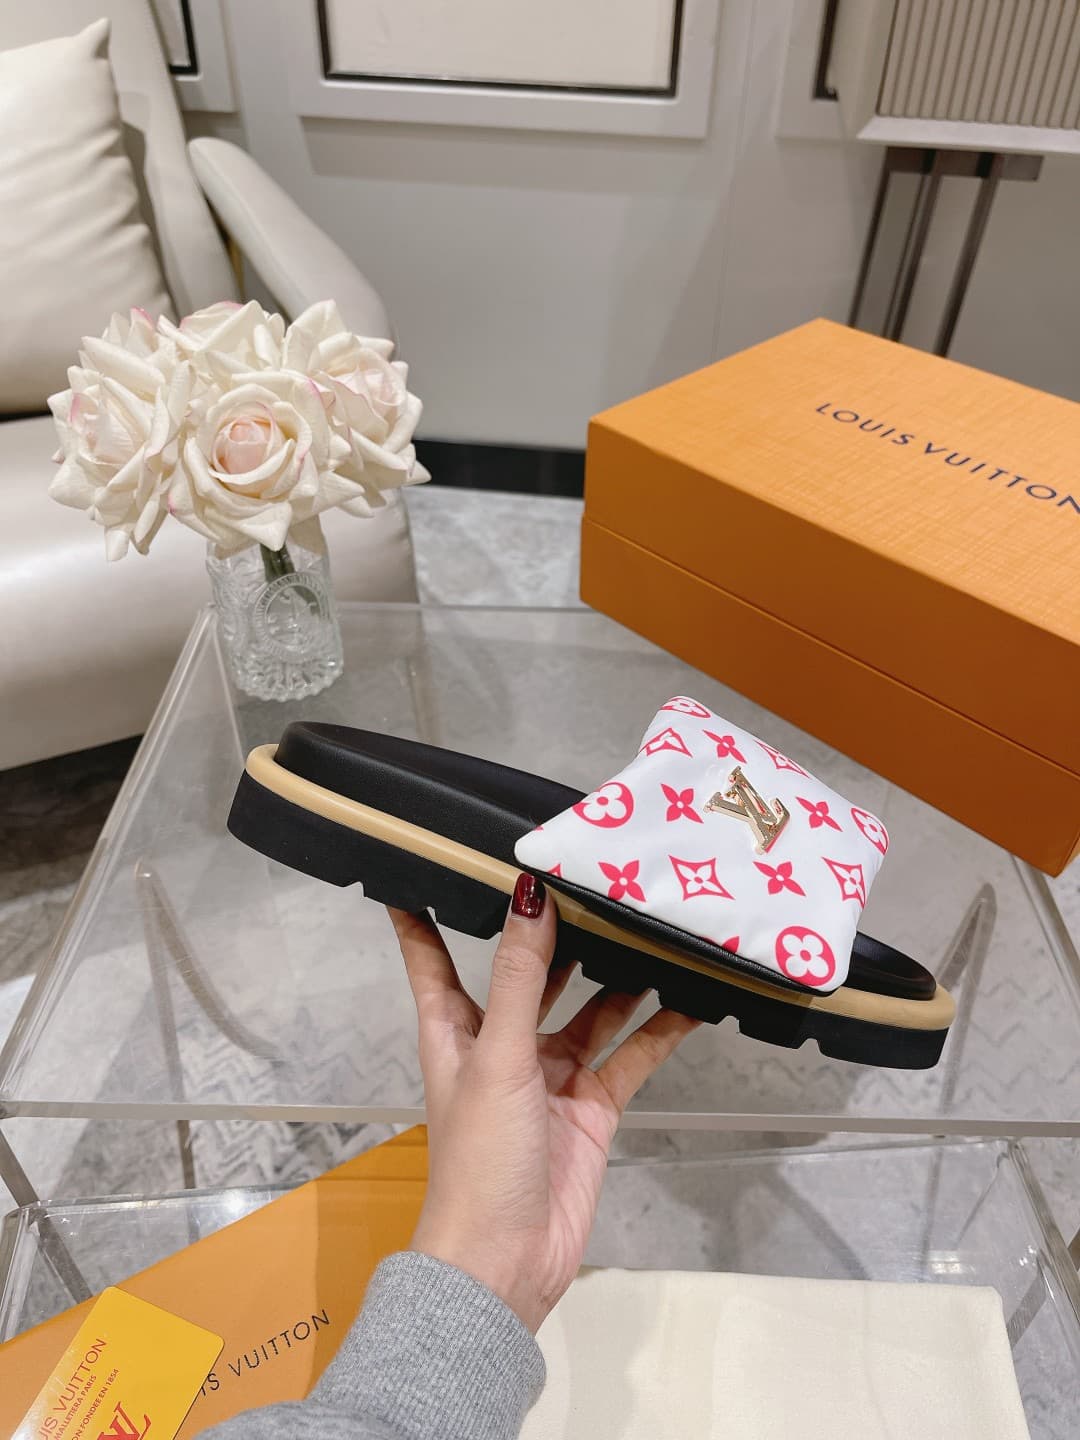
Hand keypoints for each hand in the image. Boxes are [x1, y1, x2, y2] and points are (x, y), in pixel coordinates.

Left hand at [387, 873, 699, 1333]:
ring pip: (588, 1008)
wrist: (507, 1261)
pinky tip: (691, 995)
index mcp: (455, 1029)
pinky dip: (658, 1028)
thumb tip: (528, 895)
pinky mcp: (592, 1106)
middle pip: (528, 973)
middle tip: (593, 873)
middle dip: (555, 931)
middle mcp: (501, 1044)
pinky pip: (630, 1055)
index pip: (433, 956)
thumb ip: (519, 976)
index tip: (432, 859)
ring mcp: (550, 1075)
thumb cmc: (480, 1157)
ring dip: (617, 973)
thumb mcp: (497, 1056)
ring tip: (652, 920)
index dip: (427, 911)